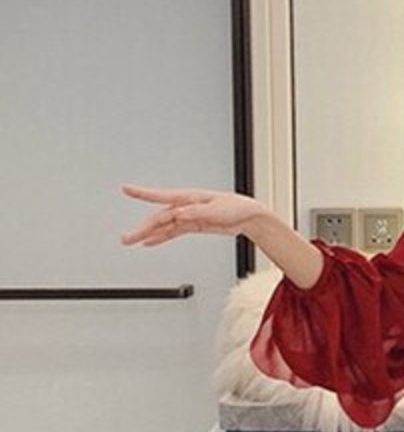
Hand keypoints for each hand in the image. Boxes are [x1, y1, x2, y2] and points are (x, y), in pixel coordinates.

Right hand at [118, 185, 266, 246]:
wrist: (247, 216)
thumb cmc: (235, 207)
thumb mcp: (216, 210)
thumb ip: (197, 212)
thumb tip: (180, 214)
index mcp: (189, 198)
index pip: (162, 197)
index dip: (143, 194)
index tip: (127, 189)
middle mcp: (185, 206)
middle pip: (159, 218)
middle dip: (142, 228)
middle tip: (127, 238)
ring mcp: (187, 216)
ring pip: (163, 226)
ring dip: (147, 234)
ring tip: (132, 241)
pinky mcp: (192, 225)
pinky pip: (173, 232)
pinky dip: (161, 237)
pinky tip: (149, 242)